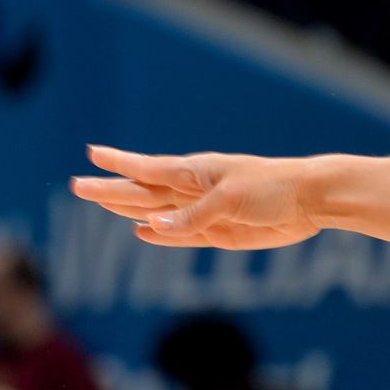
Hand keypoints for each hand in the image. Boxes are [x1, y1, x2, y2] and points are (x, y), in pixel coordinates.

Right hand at [72, 147, 320, 249]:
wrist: (311, 201)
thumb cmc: (272, 187)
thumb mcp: (229, 200)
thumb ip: (191, 215)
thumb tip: (149, 228)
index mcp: (195, 171)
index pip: (147, 167)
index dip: (119, 162)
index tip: (92, 153)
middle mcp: (195, 190)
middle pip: (143, 191)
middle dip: (111, 190)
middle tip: (78, 186)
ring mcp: (205, 212)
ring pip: (158, 212)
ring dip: (130, 210)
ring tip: (103, 204)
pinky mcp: (220, 233)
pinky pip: (182, 235)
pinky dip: (161, 235)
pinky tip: (142, 232)